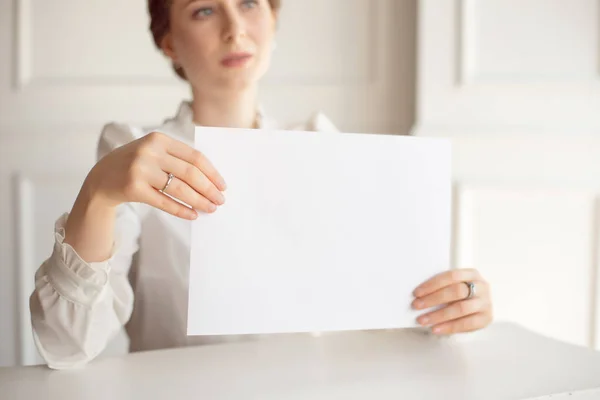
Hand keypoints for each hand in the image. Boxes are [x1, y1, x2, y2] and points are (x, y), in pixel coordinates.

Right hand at [87, 131, 226, 218]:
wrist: (101, 177)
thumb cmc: (136, 165)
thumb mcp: (154, 152)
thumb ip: (178, 159)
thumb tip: (211, 180)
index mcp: (159, 139)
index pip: (194, 157)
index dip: (212, 173)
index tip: (223, 185)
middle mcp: (149, 152)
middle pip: (189, 173)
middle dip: (209, 189)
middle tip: (220, 201)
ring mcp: (140, 170)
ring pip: (179, 189)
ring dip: (199, 201)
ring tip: (210, 209)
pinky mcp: (133, 188)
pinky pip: (164, 202)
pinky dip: (181, 210)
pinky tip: (193, 215)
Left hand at [411, 268, 492, 334]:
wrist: (480, 306)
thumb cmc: (462, 294)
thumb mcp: (455, 285)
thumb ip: (442, 287)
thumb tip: (418, 295)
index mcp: (472, 274)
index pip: (451, 276)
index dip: (433, 284)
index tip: (417, 292)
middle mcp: (482, 286)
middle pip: (456, 291)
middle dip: (434, 299)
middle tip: (417, 305)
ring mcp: (485, 303)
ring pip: (461, 308)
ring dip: (439, 315)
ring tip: (423, 320)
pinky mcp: (486, 318)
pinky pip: (467, 324)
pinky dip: (449, 327)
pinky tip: (435, 329)